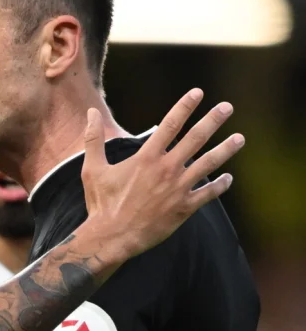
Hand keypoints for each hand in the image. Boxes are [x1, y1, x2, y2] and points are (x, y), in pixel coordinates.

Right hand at [81, 88, 243, 259]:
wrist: (112, 237)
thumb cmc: (101, 203)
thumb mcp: (92, 169)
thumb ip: (93, 139)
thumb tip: (91, 113)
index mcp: (146, 158)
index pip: (170, 125)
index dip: (185, 107)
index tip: (198, 93)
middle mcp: (167, 169)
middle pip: (196, 139)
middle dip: (213, 121)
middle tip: (227, 107)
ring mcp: (178, 189)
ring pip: (209, 164)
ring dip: (226, 149)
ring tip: (240, 138)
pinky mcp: (184, 208)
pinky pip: (208, 193)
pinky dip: (220, 185)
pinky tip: (228, 178)